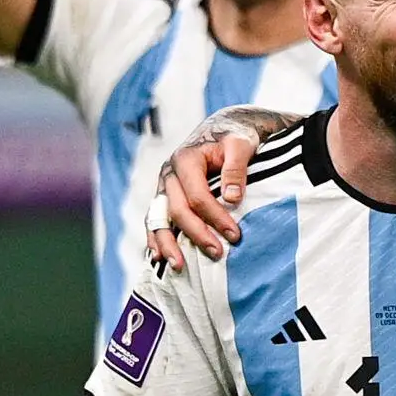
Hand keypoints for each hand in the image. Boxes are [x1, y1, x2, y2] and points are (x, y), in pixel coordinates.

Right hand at [147, 123, 260, 270]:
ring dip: (167, 244)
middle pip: (178, 210)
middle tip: (217, 253)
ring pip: (159, 218)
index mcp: (186, 159)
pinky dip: (156, 238)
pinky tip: (159, 257)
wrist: (223, 129)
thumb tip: (232, 198)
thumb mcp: (241, 145)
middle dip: (197, 234)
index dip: (215, 217)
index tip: (235, 235)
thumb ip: (236, 168)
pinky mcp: (165, 196)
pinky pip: (155, 220)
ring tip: (179, 266)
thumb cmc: (234, 137)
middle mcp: (170, 173)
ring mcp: (164, 186)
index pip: (198, 195)